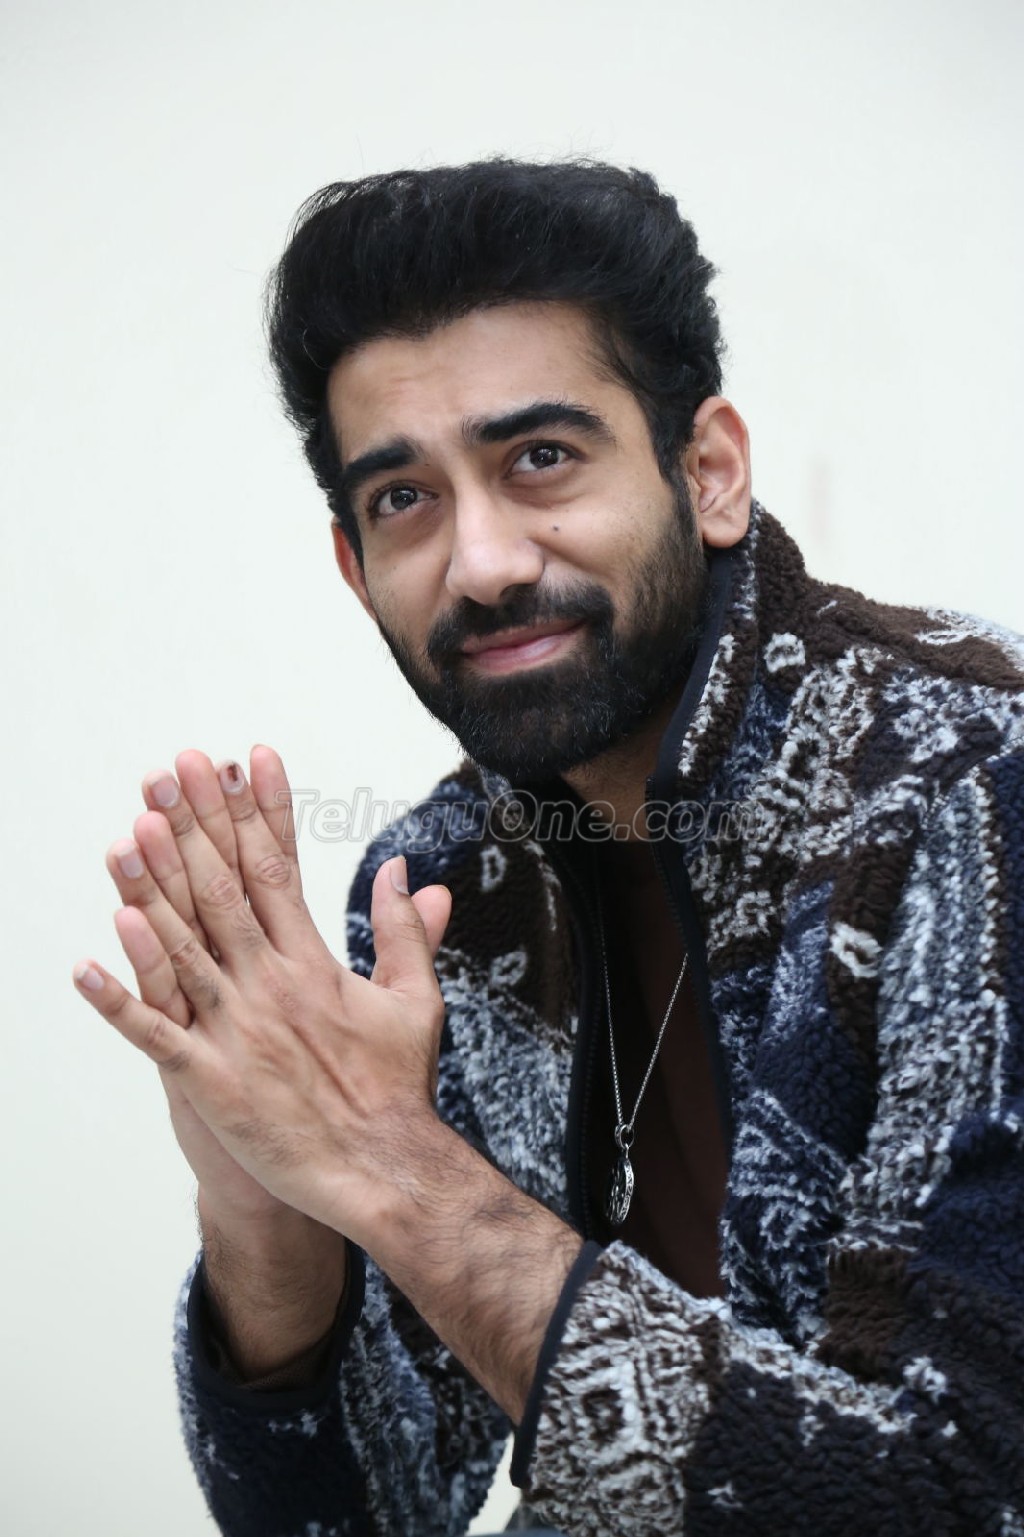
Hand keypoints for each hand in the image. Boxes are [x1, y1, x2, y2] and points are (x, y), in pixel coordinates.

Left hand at [75, 747, 452, 1249]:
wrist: (384, 1170)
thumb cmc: (398, 1087)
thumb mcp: (414, 998)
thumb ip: (404, 929)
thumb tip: (406, 872)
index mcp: (315, 961)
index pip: (279, 868)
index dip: (258, 811)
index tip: (246, 759)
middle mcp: (271, 986)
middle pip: (222, 892)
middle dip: (195, 826)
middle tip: (171, 770)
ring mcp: (237, 1032)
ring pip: (182, 951)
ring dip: (148, 892)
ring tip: (125, 835)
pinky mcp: (210, 1082)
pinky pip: (155, 1036)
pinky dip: (119, 1001)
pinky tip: (84, 963)